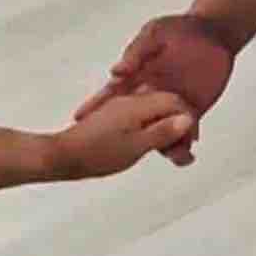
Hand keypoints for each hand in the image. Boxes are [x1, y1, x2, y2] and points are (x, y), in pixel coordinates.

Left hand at [48, 90, 194, 180]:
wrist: (64, 156)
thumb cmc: (99, 153)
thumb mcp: (135, 146)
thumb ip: (162, 132)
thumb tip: (187, 119)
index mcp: (138, 103)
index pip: (174, 101)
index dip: (188, 120)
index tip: (192, 143)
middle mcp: (131, 99)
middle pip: (166, 106)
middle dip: (179, 127)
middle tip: (184, 153)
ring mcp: (122, 107)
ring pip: (154, 114)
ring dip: (166, 132)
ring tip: (172, 156)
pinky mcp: (115, 118)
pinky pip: (142, 120)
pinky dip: (153, 133)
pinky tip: (154, 149)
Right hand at [76, 14, 236, 166]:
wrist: (214, 32)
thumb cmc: (180, 28)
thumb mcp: (155, 33)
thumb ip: (136, 51)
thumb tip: (115, 71)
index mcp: (138, 76)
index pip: (113, 94)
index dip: (96, 106)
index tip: (79, 119)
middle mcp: (152, 94)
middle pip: (133, 121)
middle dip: (118, 138)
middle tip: (105, 154)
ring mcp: (171, 105)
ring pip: (159, 132)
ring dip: (156, 145)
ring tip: (155, 158)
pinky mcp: (193, 110)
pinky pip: (185, 133)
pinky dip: (183, 145)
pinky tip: (184, 155)